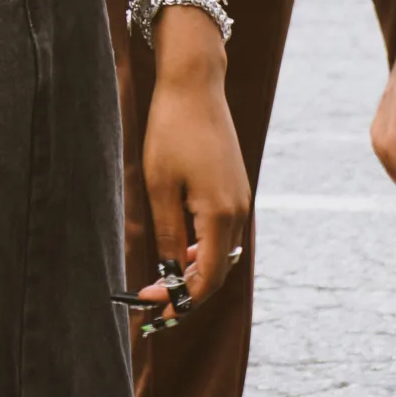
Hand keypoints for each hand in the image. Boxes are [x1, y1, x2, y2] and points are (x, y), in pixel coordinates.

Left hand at [139, 15, 249, 319]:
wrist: (195, 85)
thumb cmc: (171, 130)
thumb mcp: (159, 185)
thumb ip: (167, 233)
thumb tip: (168, 272)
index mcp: (221, 215)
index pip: (206, 277)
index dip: (181, 300)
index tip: (154, 311)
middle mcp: (239, 212)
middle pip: (218, 270)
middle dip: (187, 291)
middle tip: (154, 301)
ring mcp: (241, 200)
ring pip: (221, 253)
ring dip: (195, 270)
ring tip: (162, 278)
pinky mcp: (236, 189)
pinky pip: (223, 232)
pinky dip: (202, 247)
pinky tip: (178, 246)